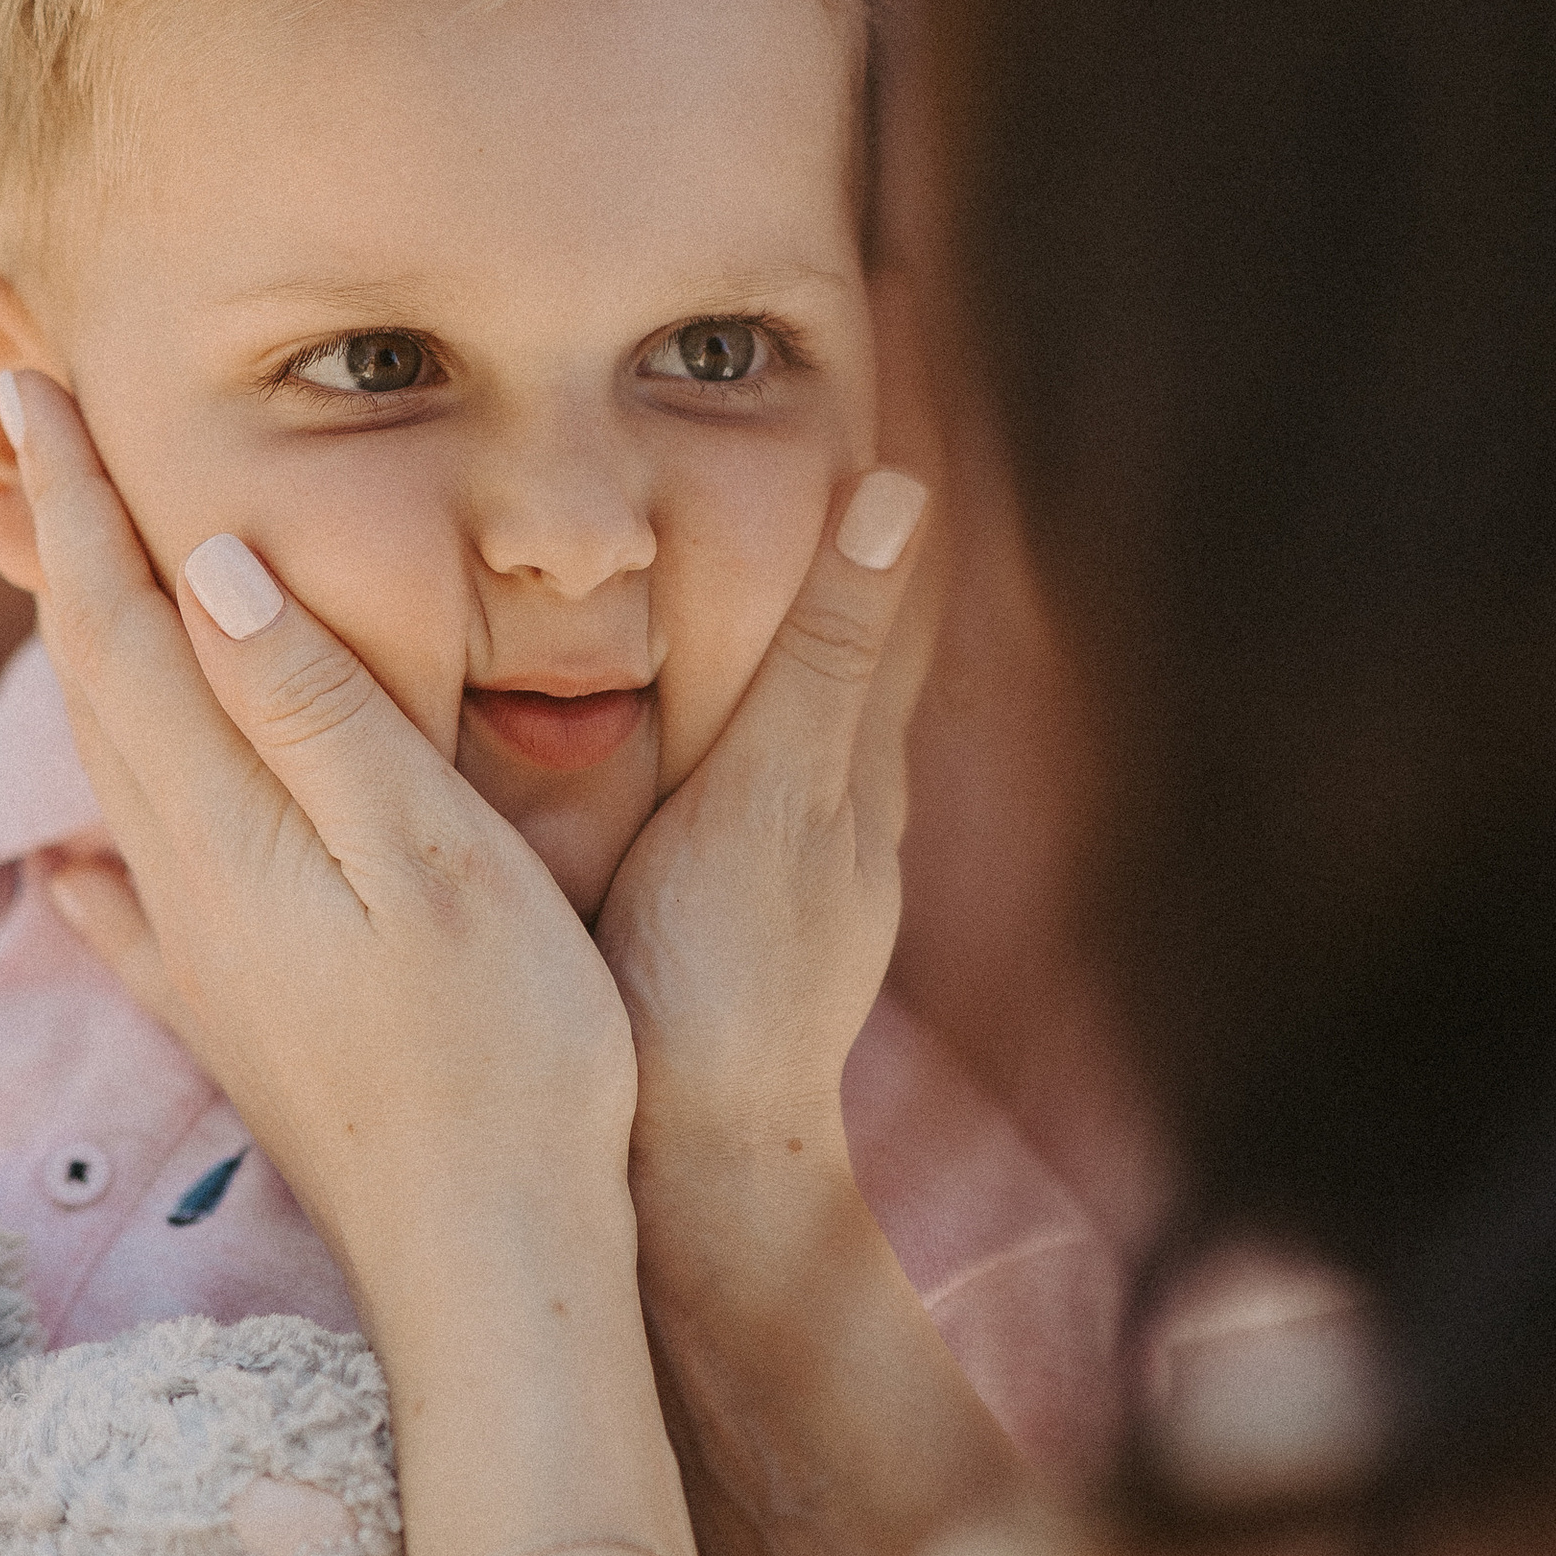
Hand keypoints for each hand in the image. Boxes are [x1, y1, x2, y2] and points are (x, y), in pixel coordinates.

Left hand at [2, 366, 636, 1287]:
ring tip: (74, 588)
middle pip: (95, 688)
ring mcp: (204, 962)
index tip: (43, 383)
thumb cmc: (507, 1054)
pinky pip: (131, 911)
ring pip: (112, 780)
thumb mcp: (435, 853)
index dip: (83, 497)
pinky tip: (72, 870)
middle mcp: (189, 882)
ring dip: (84, 670)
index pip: (125, 620)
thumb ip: (317, 708)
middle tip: (31, 440)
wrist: (489, 1260)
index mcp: (232, 820)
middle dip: (64, 554)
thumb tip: (205, 564)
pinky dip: (96, 858)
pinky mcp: (235, 1027)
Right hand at [599, 463, 930, 1189]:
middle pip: (839, 663)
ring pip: (780, 733)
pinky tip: (654, 727)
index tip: (863, 388)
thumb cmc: (722, 979)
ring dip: (755, 650)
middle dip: (820, 563)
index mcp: (852, 773)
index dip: (877, 504)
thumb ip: (823, 651)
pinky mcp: (722, 933)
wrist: (690, 1168)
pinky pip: (724, 797)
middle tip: (790, 443)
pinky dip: (704, 734)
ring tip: (707, 553)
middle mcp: (837, 824)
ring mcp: (783, 885)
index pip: (887, 603)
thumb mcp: (773, 792)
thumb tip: (902, 492)